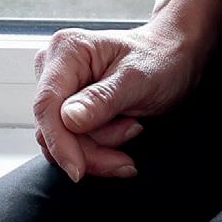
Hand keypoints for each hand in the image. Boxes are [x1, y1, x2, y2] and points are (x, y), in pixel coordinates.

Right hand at [31, 0, 221, 183]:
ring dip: (98, 147)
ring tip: (132, 127)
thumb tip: (68, 120)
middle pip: (53, 127)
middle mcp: (55, 65)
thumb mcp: (138, 80)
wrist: (174, 57)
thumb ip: (102, 100)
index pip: (46, 104)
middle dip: (89, 148)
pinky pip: (71, 138)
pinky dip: (98, 147)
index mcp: (67, 50)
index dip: (59, 142)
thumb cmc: (161, 60)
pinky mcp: (67, 103)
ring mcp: (59, 85)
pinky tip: (123, 132)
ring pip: (62, 138)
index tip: (78, 171)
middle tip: (125, 154)